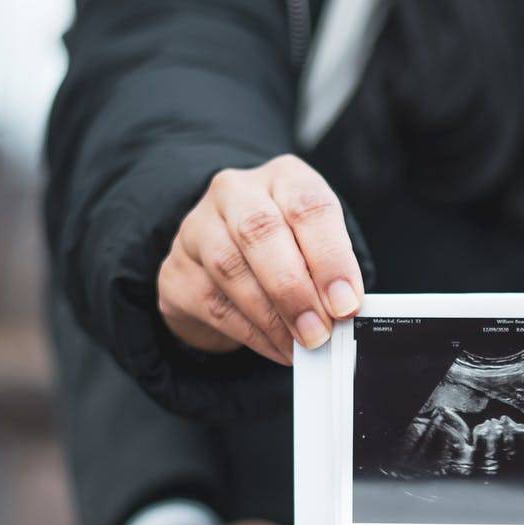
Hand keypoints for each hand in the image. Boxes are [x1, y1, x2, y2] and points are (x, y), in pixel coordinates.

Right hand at [157, 155, 363, 363]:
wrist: (226, 256)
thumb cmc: (287, 248)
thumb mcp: (316, 245)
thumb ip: (331, 271)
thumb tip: (347, 311)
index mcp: (282, 177)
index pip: (308, 206)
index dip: (330, 258)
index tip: (346, 303)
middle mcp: (235, 192)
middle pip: (260, 232)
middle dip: (295, 290)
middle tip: (319, 332)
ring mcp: (197, 228)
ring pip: (230, 268)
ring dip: (272, 316)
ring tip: (301, 345)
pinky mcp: (176, 269)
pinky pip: (212, 303)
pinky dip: (251, 332)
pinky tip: (278, 347)